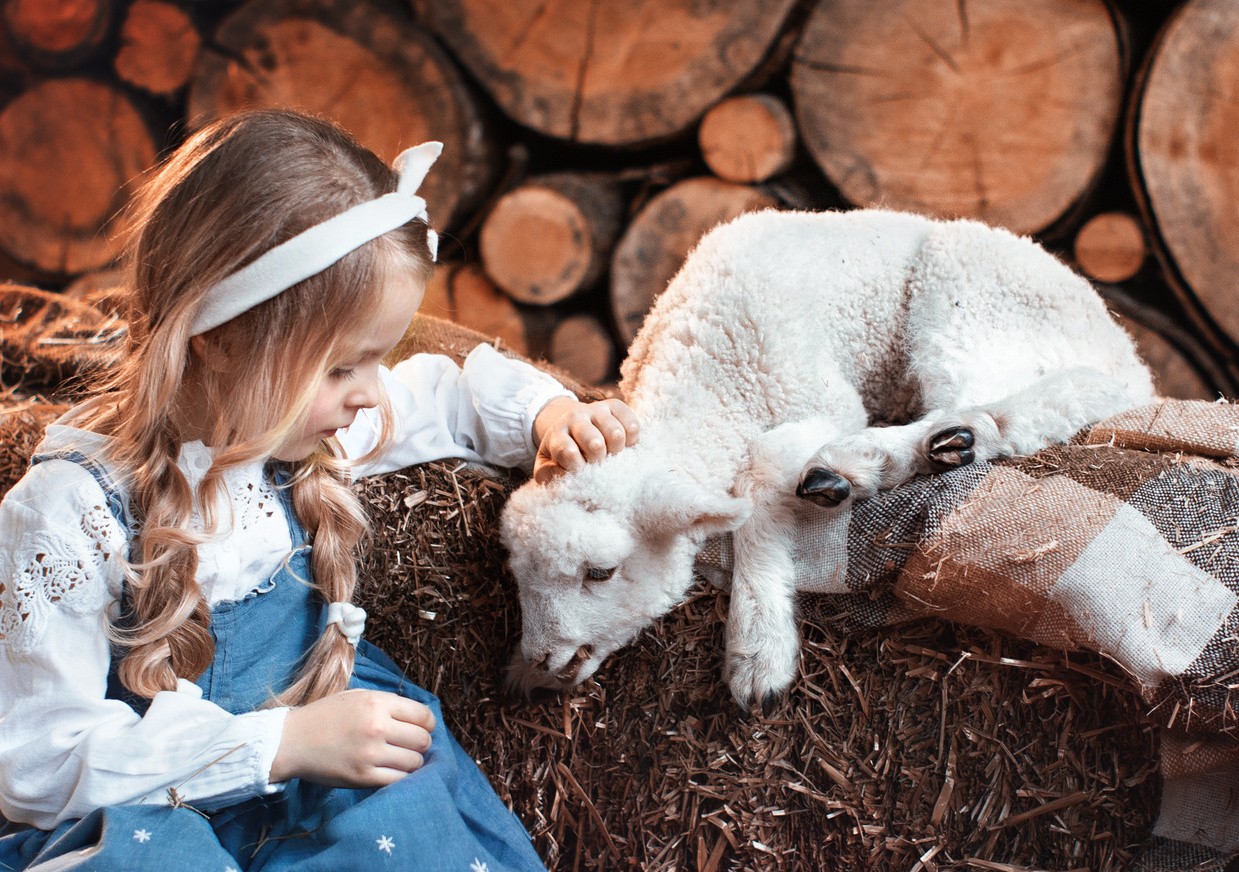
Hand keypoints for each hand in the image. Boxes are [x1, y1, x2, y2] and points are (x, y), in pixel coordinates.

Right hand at [270, 689, 435, 787]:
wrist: (292, 740)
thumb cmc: (325, 716)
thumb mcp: (357, 698)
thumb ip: (388, 704)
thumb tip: (419, 718)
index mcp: (377, 703)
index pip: (424, 716)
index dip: (427, 724)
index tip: (421, 729)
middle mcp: (377, 726)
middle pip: (423, 740)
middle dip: (421, 744)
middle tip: (410, 746)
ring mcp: (370, 753)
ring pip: (414, 762)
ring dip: (412, 762)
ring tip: (400, 759)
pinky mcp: (362, 777)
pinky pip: (398, 780)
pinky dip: (400, 777)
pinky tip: (392, 771)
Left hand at [532, 397, 639, 483]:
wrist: (572, 424)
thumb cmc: (562, 453)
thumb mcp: (547, 465)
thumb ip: (548, 474)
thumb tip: (563, 475)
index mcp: (556, 435)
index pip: (568, 451)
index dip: (578, 467)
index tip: (581, 471)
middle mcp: (574, 418)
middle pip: (595, 443)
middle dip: (599, 460)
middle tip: (598, 464)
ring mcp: (595, 409)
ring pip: (616, 433)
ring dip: (617, 450)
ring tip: (610, 454)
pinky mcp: (614, 406)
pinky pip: (632, 425)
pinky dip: (632, 440)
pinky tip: (623, 444)